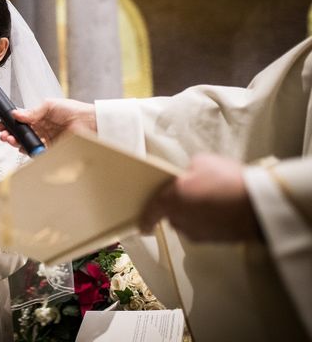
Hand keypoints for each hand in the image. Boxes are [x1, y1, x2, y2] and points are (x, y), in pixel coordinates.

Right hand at [0, 98, 96, 149]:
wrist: (87, 121)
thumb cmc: (73, 110)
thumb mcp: (49, 105)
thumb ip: (32, 111)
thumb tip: (16, 114)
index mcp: (38, 117)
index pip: (20, 121)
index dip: (10, 123)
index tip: (2, 123)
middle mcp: (40, 129)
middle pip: (20, 133)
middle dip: (9, 133)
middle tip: (3, 133)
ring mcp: (44, 139)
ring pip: (25, 143)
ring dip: (15, 141)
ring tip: (9, 138)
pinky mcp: (49, 149)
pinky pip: (35, 151)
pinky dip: (27, 150)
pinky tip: (22, 146)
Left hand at [139, 153, 261, 241]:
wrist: (258, 205)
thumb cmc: (227, 180)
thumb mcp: (202, 161)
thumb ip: (187, 170)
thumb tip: (187, 176)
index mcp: (170, 200)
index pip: (150, 212)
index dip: (145, 219)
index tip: (142, 225)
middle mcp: (180, 220)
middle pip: (172, 214)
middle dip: (178, 205)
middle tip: (192, 191)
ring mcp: (197, 232)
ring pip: (188, 222)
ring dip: (194, 213)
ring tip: (212, 198)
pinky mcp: (214, 240)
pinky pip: (204, 229)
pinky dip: (209, 220)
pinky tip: (222, 209)